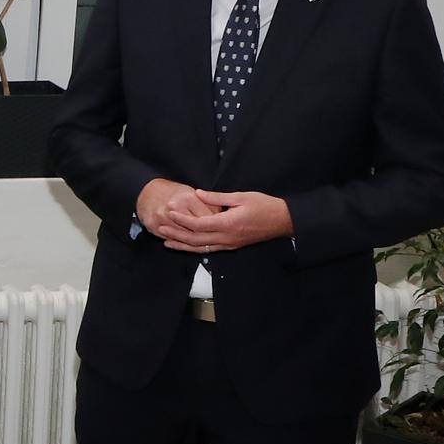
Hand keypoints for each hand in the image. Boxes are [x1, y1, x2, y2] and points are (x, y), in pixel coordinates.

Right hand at [135, 178, 216, 241]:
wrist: (148, 192)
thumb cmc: (172, 192)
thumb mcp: (192, 192)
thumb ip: (208, 203)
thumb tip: (221, 214)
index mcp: (188, 198)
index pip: (207, 218)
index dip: (216, 225)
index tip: (220, 228)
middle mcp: (175, 208)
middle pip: (195, 229)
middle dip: (206, 234)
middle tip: (214, 237)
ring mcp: (163, 218)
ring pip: (183, 237)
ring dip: (193, 241)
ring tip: (203, 242)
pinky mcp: (154, 226)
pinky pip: (171, 239)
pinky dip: (179, 242)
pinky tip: (186, 243)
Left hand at [158, 190, 294, 252]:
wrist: (284, 221)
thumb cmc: (264, 205)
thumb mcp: (241, 197)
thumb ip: (217, 197)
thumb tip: (197, 193)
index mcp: (228, 224)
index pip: (198, 224)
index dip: (181, 219)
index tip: (169, 211)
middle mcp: (226, 238)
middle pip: (194, 239)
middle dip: (175, 233)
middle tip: (159, 227)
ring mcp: (228, 244)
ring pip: (199, 248)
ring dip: (181, 244)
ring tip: (165, 240)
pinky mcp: (231, 246)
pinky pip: (208, 249)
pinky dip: (194, 248)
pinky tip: (184, 245)